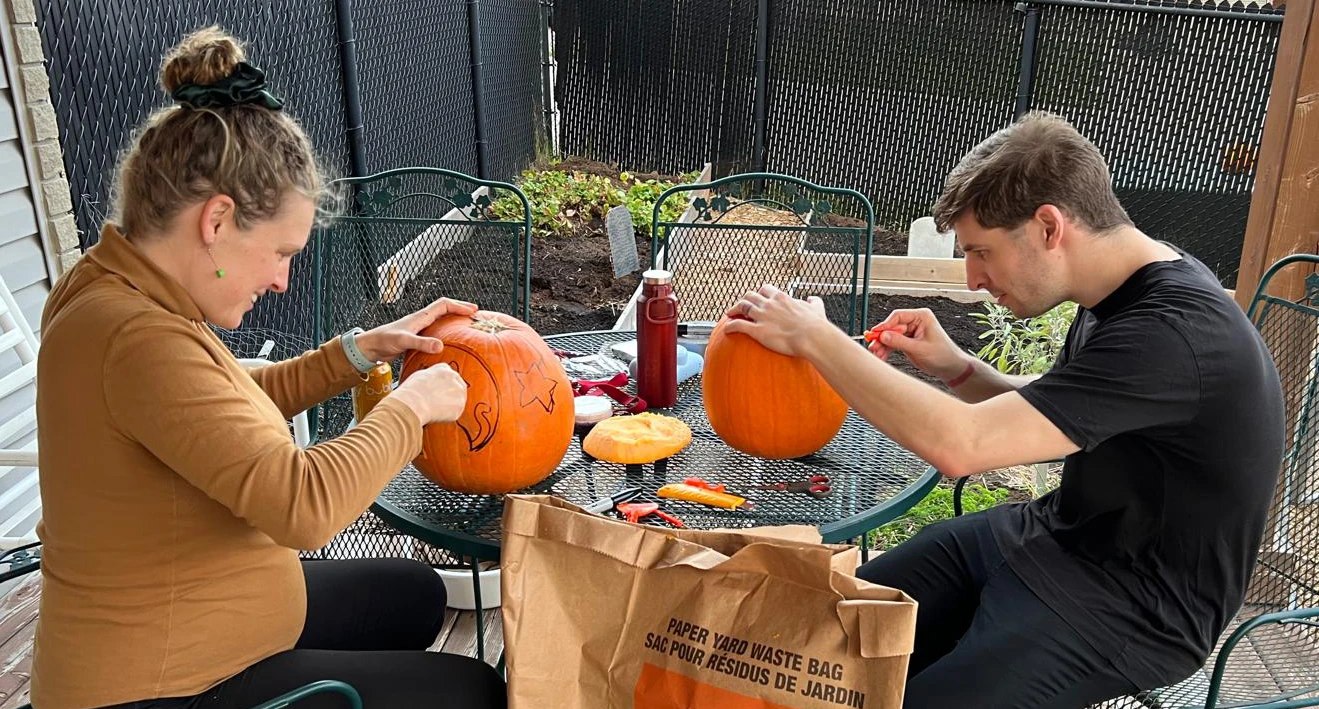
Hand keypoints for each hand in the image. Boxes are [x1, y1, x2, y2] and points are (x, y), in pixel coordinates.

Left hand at [355, 297, 478, 361]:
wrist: (370, 347)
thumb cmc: (384, 340)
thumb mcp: (404, 341)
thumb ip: (421, 343)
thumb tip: (440, 346)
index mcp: (420, 317)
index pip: (443, 305)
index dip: (459, 306)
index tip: (472, 311)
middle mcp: (421, 320)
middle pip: (445, 310)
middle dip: (460, 309)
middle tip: (475, 314)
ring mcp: (419, 329)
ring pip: (441, 320)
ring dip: (454, 320)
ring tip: (466, 326)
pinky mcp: (416, 339)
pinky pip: (436, 332)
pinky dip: (446, 334)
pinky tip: (449, 343)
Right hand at [391, 362, 467, 424]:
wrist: (413, 403)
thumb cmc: (412, 391)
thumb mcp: (420, 375)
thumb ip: (432, 377)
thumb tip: (432, 382)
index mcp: (444, 369)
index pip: (449, 375)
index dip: (443, 385)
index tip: (439, 391)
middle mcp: (455, 378)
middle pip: (457, 387)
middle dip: (449, 395)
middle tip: (437, 401)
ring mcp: (459, 393)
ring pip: (457, 400)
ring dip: (449, 405)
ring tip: (435, 407)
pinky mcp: (459, 407)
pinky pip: (454, 413)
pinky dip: (447, 416)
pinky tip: (437, 413)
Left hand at [722, 284, 833, 357]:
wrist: (812, 336)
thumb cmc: (815, 325)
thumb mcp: (817, 308)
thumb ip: (814, 301)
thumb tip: (813, 299)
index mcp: (782, 297)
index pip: (765, 289)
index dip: (759, 293)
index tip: (757, 298)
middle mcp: (769, 304)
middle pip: (750, 296)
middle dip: (744, 300)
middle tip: (740, 306)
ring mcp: (762, 316)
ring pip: (742, 307)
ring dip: (734, 310)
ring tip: (729, 314)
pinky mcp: (757, 330)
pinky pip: (738, 325)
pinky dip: (730, 326)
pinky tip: (726, 329)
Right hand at [867, 308, 968, 379]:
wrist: (950, 367)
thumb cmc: (942, 355)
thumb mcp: (920, 348)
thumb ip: (900, 342)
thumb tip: (883, 335)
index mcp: (921, 317)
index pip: (898, 316)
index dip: (885, 324)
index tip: (876, 333)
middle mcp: (915, 322)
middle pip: (892, 326)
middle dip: (882, 337)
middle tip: (873, 346)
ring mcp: (910, 332)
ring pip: (890, 336)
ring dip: (882, 345)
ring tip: (876, 354)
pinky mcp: (907, 341)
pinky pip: (893, 343)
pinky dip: (887, 350)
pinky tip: (881, 356)